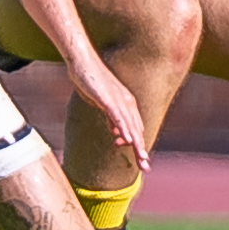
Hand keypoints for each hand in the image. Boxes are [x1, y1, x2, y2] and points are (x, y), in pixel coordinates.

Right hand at [65, 55, 150, 172]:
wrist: (83, 62)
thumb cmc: (90, 80)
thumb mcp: (102, 103)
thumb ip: (111, 118)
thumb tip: (117, 133)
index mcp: (126, 103)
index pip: (135, 128)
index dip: (138, 145)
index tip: (141, 161)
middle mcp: (127, 101)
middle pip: (136, 129)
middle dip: (141, 149)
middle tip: (145, 167)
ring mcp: (119, 100)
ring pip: (130, 126)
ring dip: (136, 144)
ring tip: (141, 159)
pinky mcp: (109, 98)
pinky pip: (118, 117)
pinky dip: (124, 129)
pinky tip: (128, 140)